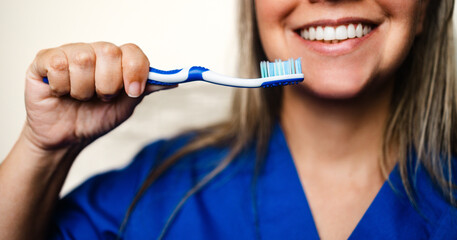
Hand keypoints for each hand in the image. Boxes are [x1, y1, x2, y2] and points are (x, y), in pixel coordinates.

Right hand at [23, 42, 174, 150]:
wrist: (67, 138)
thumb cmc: (95, 118)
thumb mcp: (126, 105)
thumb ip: (146, 88)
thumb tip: (174, 80)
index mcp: (116, 61)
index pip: (132, 51)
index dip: (135, 70)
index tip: (133, 91)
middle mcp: (94, 52)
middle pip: (109, 52)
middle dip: (108, 84)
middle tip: (102, 98)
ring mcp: (69, 54)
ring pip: (83, 59)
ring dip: (84, 89)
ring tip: (79, 97)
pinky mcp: (45, 61)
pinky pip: (58, 64)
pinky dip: (62, 86)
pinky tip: (60, 92)